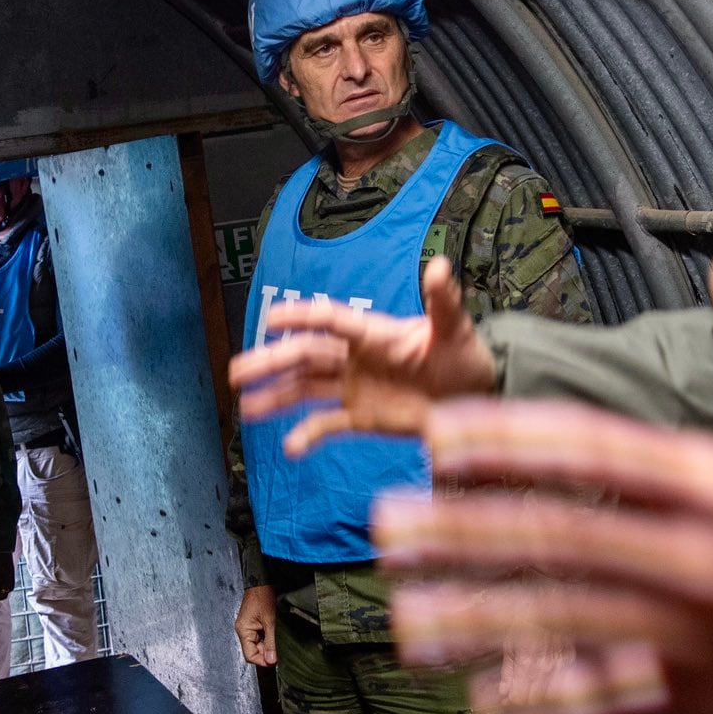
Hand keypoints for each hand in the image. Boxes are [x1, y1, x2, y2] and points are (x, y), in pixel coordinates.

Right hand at [229, 257, 496, 456]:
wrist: (476, 396)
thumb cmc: (465, 355)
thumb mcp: (456, 328)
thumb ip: (443, 301)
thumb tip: (441, 266)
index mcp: (372, 333)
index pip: (329, 320)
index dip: (300, 318)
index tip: (270, 320)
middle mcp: (355, 358)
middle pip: (305, 356)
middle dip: (270, 361)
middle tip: (236, 371)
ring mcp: (354, 387)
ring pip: (305, 388)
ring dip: (275, 395)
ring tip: (245, 407)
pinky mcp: (361, 416)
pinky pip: (327, 424)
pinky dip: (307, 434)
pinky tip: (290, 447)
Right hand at [235, 585, 277, 666]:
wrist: (262, 581)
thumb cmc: (263, 597)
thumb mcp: (270, 622)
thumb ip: (271, 642)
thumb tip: (271, 661)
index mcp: (243, 631)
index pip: (250, 655)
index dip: (262, 661)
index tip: (275, 662)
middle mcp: (244, 631)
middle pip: (255, 651)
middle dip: (267, 653)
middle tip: (281, 652)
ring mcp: (250, 627)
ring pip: (260, 645)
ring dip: (270, 645)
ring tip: (280, 640)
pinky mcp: (255, 624)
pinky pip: (262, 637)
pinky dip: (270, 639)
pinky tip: (277, 635)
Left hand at [376, 257, 712, 713]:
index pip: (594, 456)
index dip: (509, 443)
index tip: (441, 437)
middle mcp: (698, 561)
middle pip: (557, 543)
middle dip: (464, 534)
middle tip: (387, 527)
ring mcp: (697, 635)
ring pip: (567, 630)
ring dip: (480, 625)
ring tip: (407, 620)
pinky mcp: (707, 695)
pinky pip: (612, 705)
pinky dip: (547, 711)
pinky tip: (486, 712)